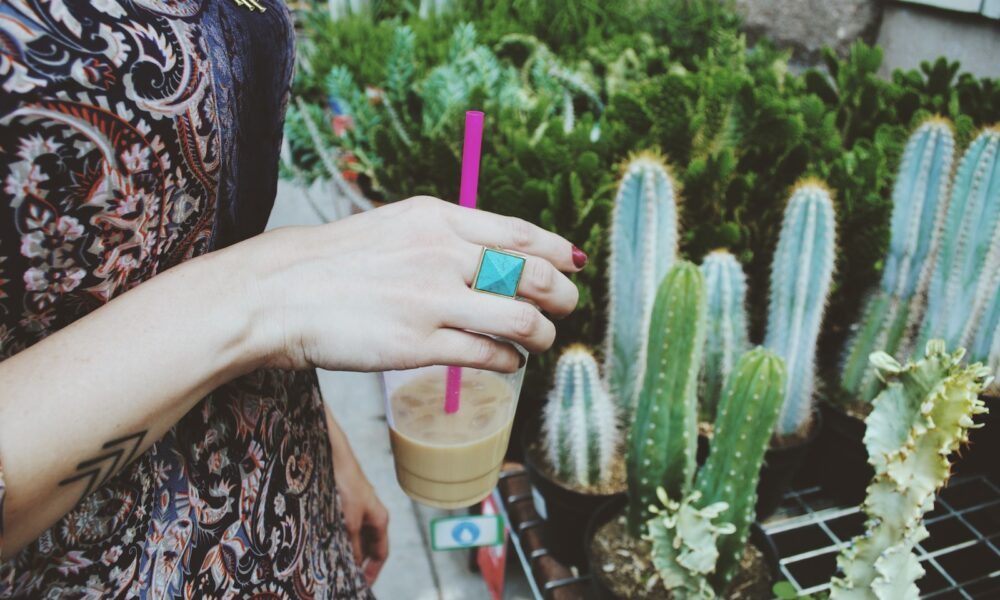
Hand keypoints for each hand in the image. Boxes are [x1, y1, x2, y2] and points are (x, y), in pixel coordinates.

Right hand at [247, 196, 583, 372]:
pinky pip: (489, 354)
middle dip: (562, 297)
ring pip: (522, 319)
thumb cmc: (336, 262)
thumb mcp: (395, 226)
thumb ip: (446, 235)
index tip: (574, 264)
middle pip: (534, 275)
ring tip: (539, 342)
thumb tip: (497, 255)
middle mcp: (442, 253)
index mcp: (438, 218)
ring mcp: (432, 300)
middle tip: (564, 309)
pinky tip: (509, 363)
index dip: (557, 252)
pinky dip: (510, 361)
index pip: (520, 233)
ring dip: (543, 335)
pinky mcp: (418, 345)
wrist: (278, 292)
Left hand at [326, 407, 388, 584]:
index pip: (381, 552)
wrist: (333, 455)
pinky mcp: (346, 503)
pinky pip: (347, 527)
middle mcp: (372, 514)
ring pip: (357, 537)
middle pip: (370, 546)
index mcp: (380, 519)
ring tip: (336, 563)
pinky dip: (341, 537)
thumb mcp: (350, 519)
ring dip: (349, 549)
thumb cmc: (346, 483)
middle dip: (360, 562)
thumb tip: (354, 562)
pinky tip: (328, 542)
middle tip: (347, 577)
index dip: (373, 570)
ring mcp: (359, 508)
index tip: (363, 585)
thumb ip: (353, 542)